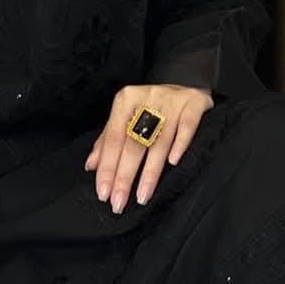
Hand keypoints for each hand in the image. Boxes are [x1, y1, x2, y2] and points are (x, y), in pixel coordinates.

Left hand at [85, 82, 213, 212]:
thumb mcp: (127, 116)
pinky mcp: (194, 103)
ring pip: (159, 141)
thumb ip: (108, 140)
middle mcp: (147, 98)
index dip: (107, 168)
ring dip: (149, 172)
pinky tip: (173, 164)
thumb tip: (91, 166)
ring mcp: (171, 100)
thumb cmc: (150, 105)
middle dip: (124, 176)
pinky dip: (180, 145)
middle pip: (133, 144)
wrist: (186, 81)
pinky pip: (187, 126)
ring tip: (142, 196)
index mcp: (125, 100)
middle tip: (118, 202)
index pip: (113, 140)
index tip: (103, 193)